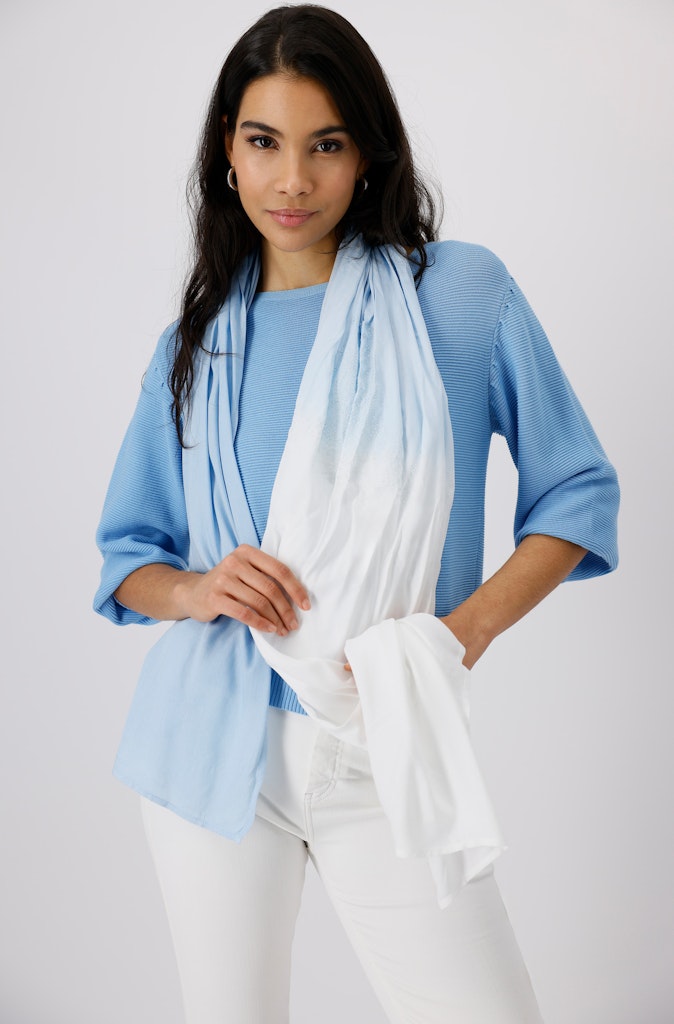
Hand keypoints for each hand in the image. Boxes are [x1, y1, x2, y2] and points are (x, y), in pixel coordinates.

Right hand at [176, 544, 309, 633]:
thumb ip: (265, 576)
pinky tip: (269, 629)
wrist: (192, 593)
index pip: (279, 570)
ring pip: (259, 602)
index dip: (295, 589)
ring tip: (282, 630)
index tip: (305, 606)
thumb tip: (298, 597)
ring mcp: (223, 579)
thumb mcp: (244, 571)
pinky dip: (260, 623)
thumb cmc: (227, 584)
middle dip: (286, 609)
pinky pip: (244, 613)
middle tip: (294, 624)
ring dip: (275, 619)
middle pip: (270, 588)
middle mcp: (234, 562)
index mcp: (246, 552)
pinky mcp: (214, 598)